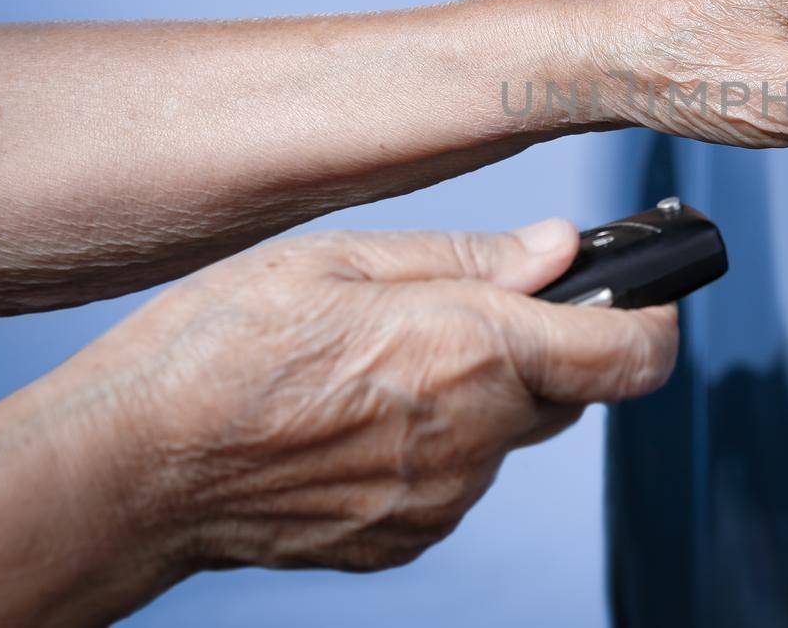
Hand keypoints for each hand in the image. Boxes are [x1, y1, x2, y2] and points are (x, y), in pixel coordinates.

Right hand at [0, 221, 676, 625]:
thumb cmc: (222, 347)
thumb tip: (560, 248)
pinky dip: (433, 445)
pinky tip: (358, 419)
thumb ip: (472, 256)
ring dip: (478, 398)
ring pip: (503, 436)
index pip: (630, 354)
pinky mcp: (405, 539)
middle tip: (472, 313)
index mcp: (474, 352)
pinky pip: (454, 481)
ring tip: (383, 366)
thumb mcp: (343, 259)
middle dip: (545, 349)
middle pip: (567, 392)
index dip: (655, 322)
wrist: (133, 470)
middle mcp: (474, 438)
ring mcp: (441, 500)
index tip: (651, 300)